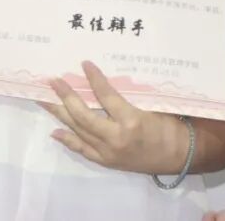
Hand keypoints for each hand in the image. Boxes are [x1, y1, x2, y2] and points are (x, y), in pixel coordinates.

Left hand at [40, 61, 189, 174]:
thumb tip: (106, 82)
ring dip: (60, 114)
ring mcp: (108, 152)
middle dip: (66, 97)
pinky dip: (68, 139)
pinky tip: (55, 130)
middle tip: (53, 81)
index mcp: (131, 121)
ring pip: (78, 131)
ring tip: (45, 100)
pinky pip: (82, 149)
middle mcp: (115, 138)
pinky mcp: (106, 161)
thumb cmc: (169, 126)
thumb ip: (129, 96)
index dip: (94, 79)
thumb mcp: (153, 106)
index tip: (84, 63)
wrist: (179, 155)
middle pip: (83, 116)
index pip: (106, 96)